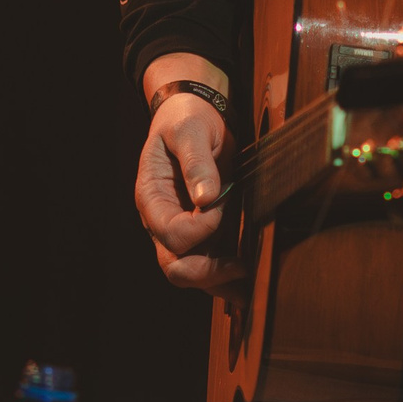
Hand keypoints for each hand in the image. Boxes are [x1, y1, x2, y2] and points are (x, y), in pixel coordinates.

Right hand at [135, 88, 241, 293]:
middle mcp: (162, 222)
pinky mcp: (202, 234)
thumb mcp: (190, 131)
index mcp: (151, 198)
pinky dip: (227, 277)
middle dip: (207, 272)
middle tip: (242, 266)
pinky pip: (208, 265)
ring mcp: (181, 231)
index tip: (225, 201)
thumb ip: (196, 163)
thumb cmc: (187, 120)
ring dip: (220, 282)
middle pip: (174, 266)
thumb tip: (207, 198)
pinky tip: (249, 279)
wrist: (194, 116)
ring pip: (192, 274)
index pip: (172, 232)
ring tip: (251, 285)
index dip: (203, 226)